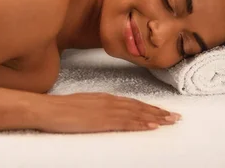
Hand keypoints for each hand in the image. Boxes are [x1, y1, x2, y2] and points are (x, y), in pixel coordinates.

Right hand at [39, 92, 180, 133]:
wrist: (48, 109)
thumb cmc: (60, 109)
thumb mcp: (82, 105)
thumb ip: (96, 107)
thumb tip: (106, 112)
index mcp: (104, 97)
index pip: (132, 102)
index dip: (149, 106)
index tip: (162, 110)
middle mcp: (109, 101)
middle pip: (139, 106)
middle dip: (158, 111)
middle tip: (176, 116)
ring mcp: (106, 110)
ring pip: (137, 113)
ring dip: (155, 117)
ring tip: (171, 121)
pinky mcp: (103, 120)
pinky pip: (127, 122)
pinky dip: (142, 123)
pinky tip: (152, 126)